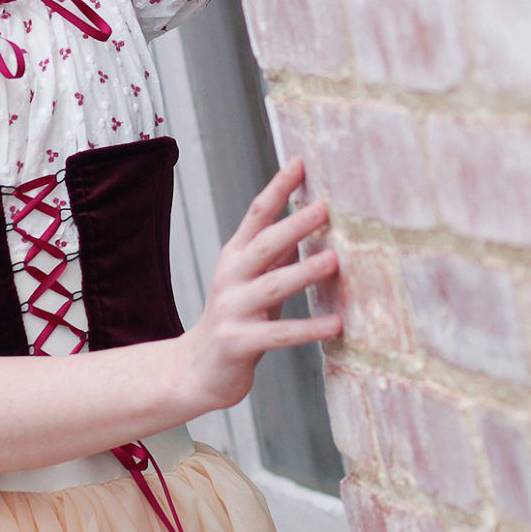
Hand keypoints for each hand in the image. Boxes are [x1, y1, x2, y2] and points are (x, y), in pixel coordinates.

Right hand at [177, 158, 341, 413]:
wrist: (195, 369)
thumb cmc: (236, 319)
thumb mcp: (252, 279)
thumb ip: (275, 253)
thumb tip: (310, 219)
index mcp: (235, 256)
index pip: (256, 214)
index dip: (277, 187)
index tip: (300, 162)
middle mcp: (231, 277)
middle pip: (263, 244)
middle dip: (294, 224)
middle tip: (324, 208)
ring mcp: (232, 309)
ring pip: (271, 286)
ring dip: (304, 272)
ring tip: (334, 260)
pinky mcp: (238, 342)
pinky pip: (278, 334)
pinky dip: (308, 329)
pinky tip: (335, 325)